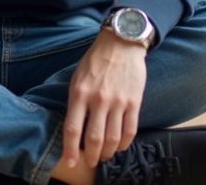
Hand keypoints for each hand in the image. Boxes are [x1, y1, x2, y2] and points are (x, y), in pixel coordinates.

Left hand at [62, 30, 147, 169]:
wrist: (121, 43)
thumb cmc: (95, 61)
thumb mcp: (77, 78)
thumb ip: (76, 102)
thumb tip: (75, 129)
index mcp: (79, 93)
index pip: (73, 129)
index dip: (71, 150)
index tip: (71, 163)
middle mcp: (98, 99)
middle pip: (94, 139)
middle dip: (92, 157)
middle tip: (90, 162)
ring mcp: (118, 101)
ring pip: (113, 138)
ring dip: (107, 153)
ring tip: (104, 155)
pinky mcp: (134, 101)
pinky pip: (130, 130)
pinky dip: (124, 143)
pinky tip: (119, 145)